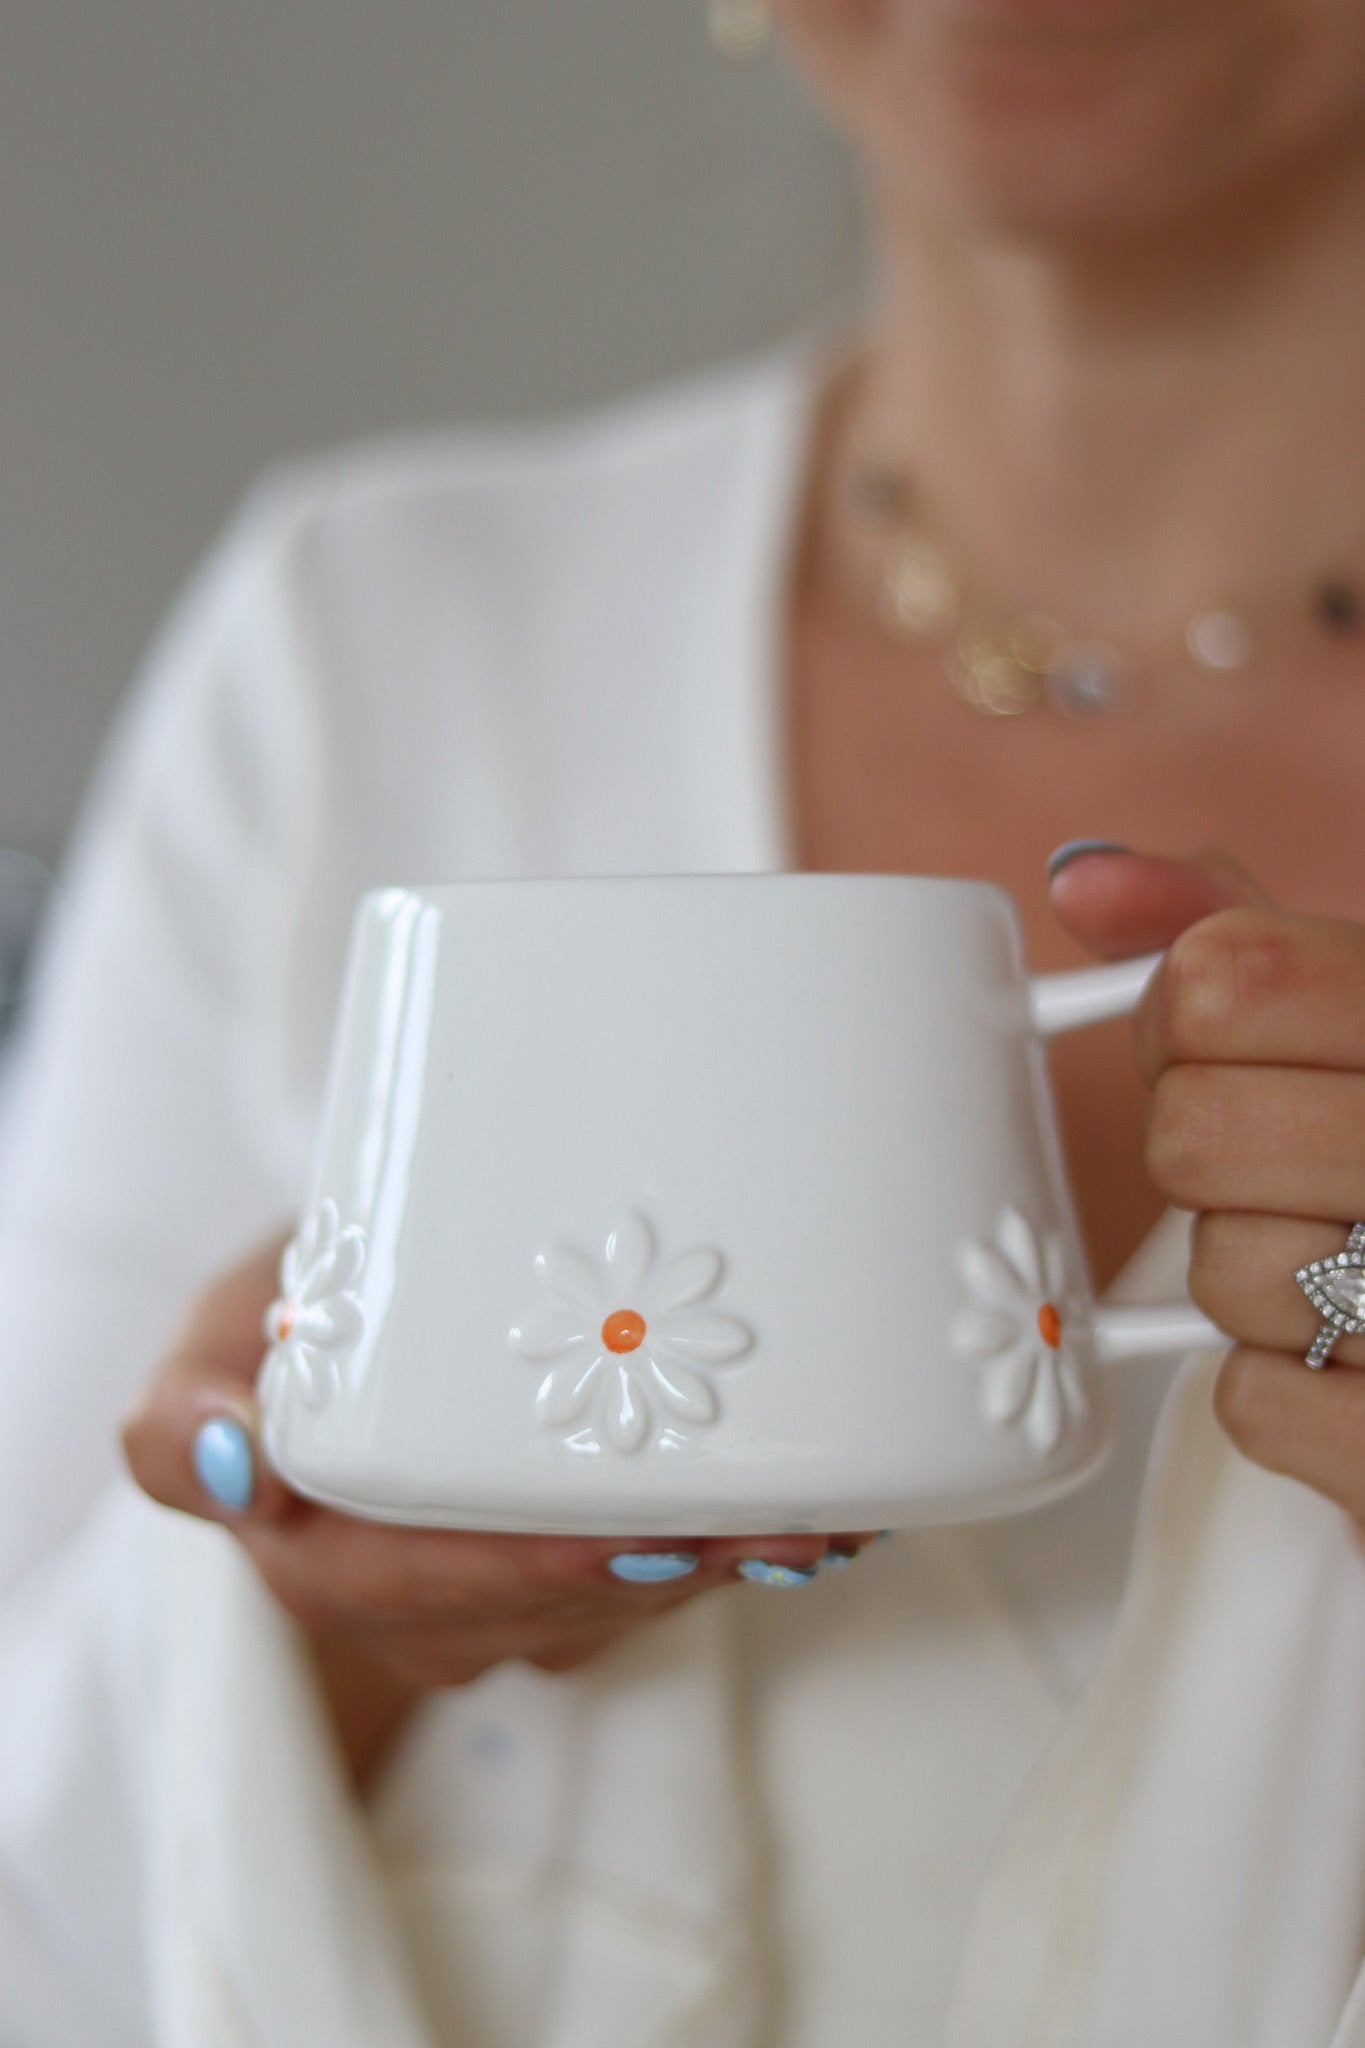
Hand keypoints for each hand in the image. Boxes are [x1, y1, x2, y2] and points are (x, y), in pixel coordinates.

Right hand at [122, 1236, 877, 1788]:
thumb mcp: (199, 1355)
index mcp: (325, 1568)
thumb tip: (239, 1471)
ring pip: (618, 1608)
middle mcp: (417, 1611)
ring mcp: (495, 1606)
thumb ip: (183, 1423)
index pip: (443, 1587)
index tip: (650, 1531)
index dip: (552, 1571)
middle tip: (780, 1513)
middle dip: (672, 1567)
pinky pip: (649, 1583)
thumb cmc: (265, 1342)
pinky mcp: (560, 1582)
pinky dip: (726, 1551)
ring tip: (820, 1514)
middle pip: (557, 1607)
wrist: (326, 1344)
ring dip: (720, 1567)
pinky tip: (808, 1515)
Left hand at [1051, 844, 1364, 1527]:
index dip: (1178, 1022)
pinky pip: (1256, 1403)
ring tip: (1338, 1260)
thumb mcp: (1356, 1000)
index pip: (1221, 983)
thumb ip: (1228, 922)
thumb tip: (1084, 878)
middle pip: (1193, 1135)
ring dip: (1249, 1283)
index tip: (1218, 1046)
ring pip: (1227, 1275)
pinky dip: (1276, 1393)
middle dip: (1207, 1157)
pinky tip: (1349, 1359)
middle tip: (1275, 1162)